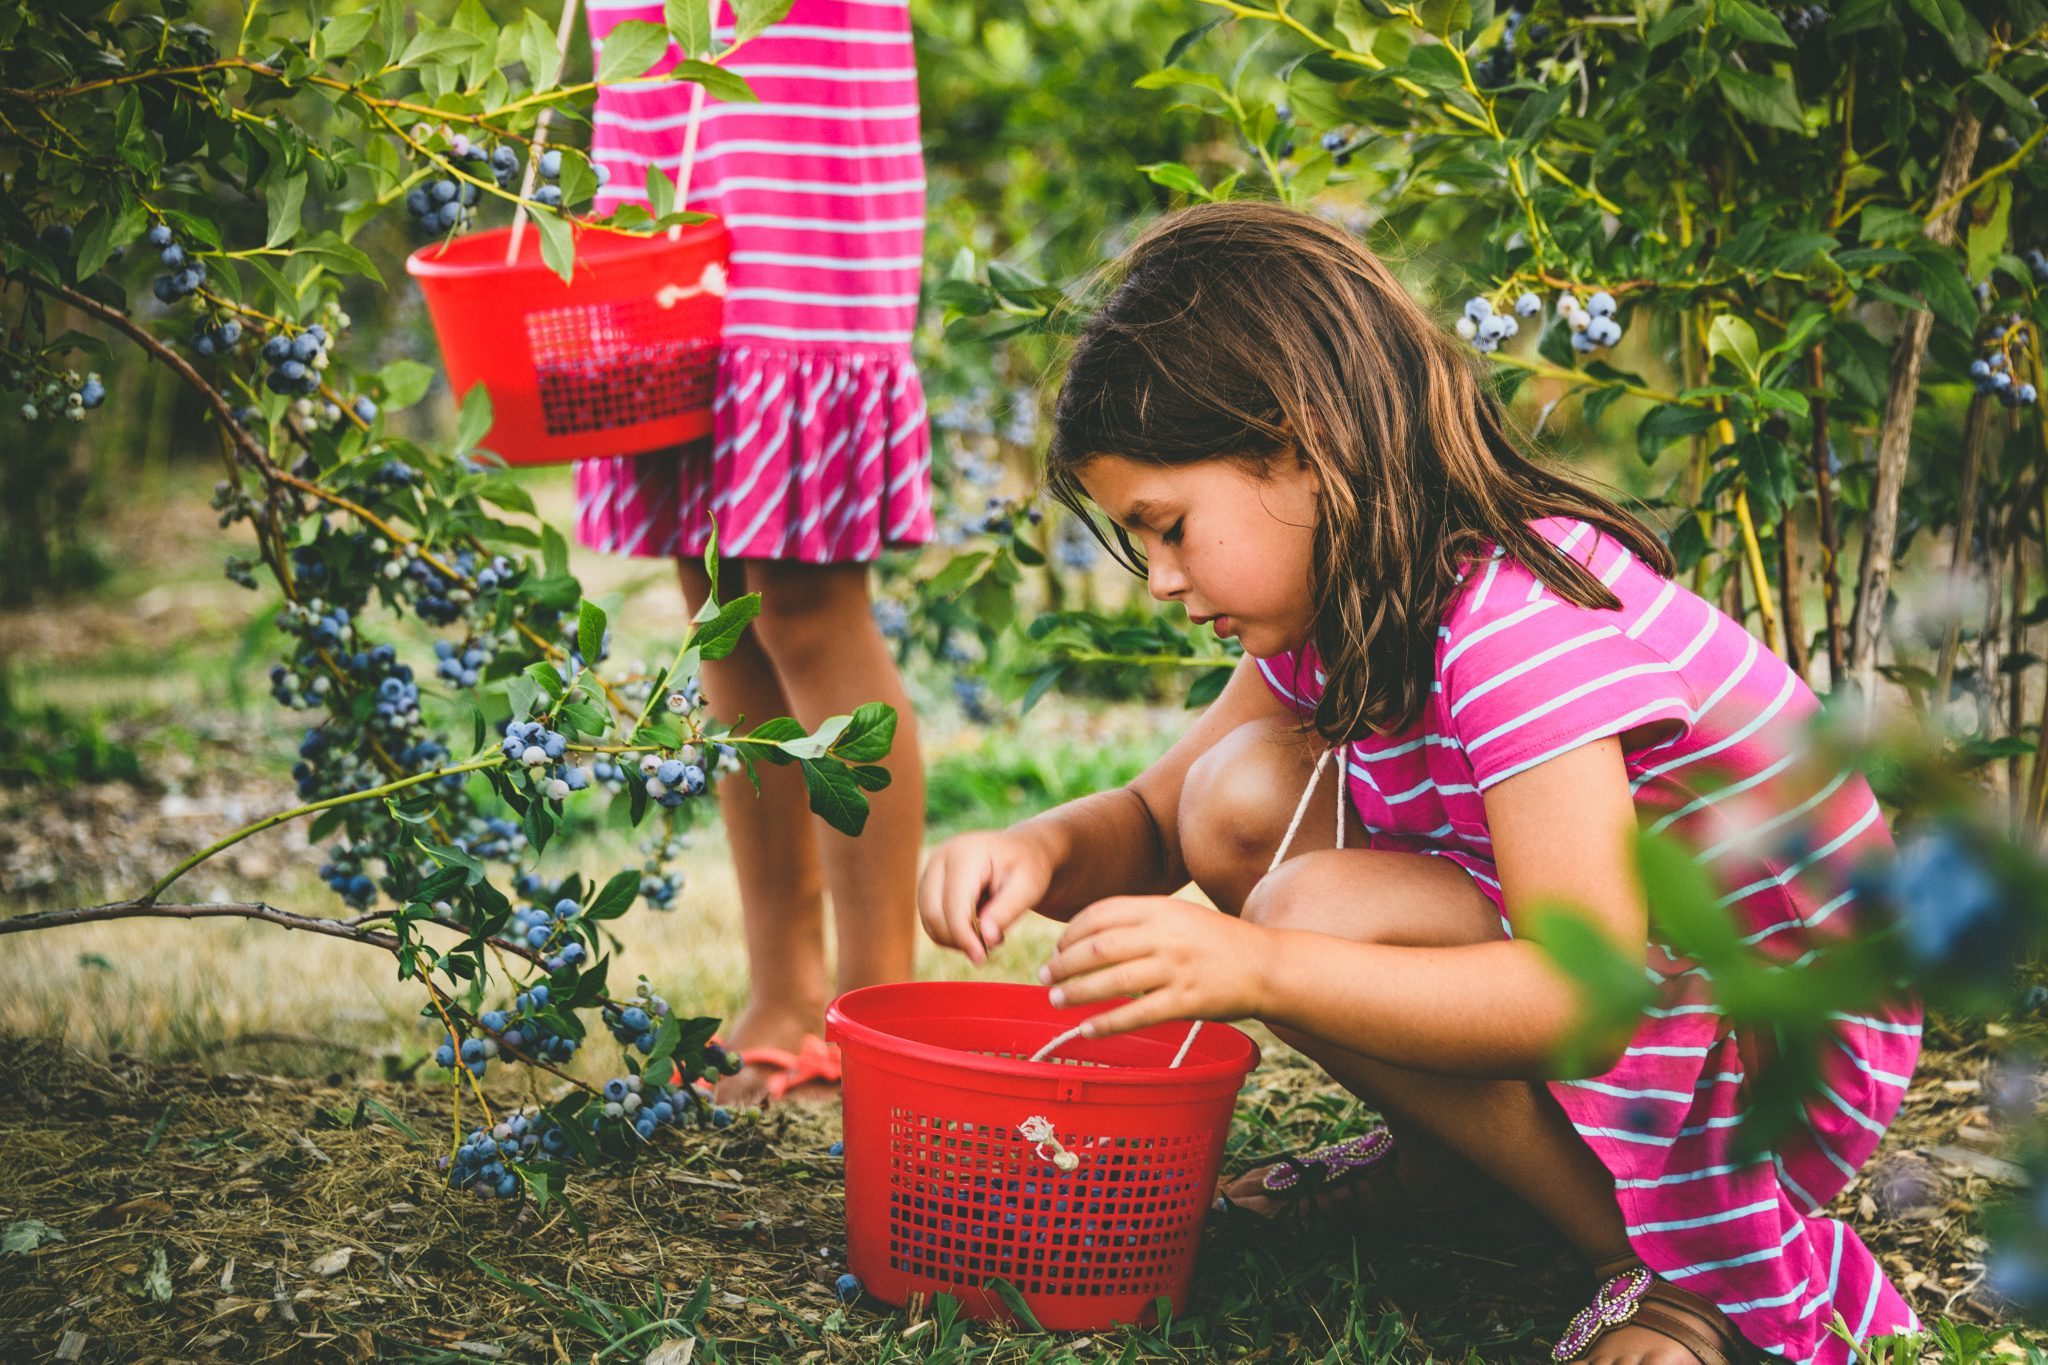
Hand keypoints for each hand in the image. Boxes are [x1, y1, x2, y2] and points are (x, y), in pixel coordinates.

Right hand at [917, 828, 1055, 964]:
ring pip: (929, 920)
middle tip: (991, 946)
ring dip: (955, 938)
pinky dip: (950, 933)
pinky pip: (930, 919)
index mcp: (964, 853)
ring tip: (988, 934)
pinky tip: (977, 929)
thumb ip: (1006, 912)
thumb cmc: (1028, 868)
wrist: (1022, 852)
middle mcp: (940, 858)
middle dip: (959, 939)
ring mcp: (930, 870)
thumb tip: (986, 938)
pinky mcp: (928, 884)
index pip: (954, 905)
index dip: (964, 936)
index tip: (981, 958)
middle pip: (934, 914)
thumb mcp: (1028, 888)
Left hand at [1039, 896, 1274, 1038]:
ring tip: (1057, 1000)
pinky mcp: (1186, 1001)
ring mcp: (1175, 969)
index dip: (1071, 932)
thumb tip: (1093, 937)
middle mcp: (1165, 935)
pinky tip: (1087, 1028)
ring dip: (1076, 992)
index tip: (1057, 947)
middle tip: (1046, 977)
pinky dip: (1106, 1023)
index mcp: (1161, 908)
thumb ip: (1143, 921)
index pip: (1101, 914)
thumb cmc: (1220, 942)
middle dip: (1063, 964)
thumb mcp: (1182, 916)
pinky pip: (1136, 1014)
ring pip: (1112, 981)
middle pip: (1098, 948)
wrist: (1268, 965)